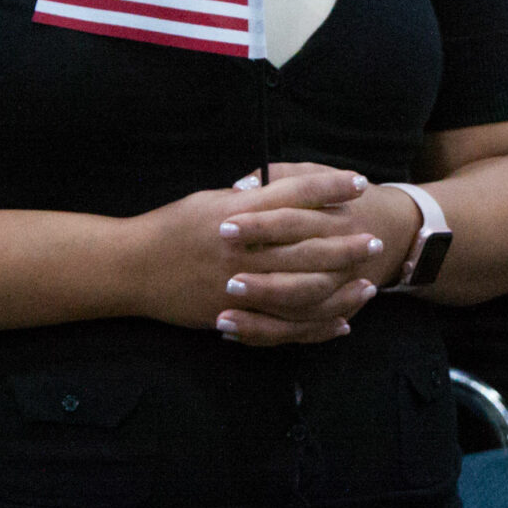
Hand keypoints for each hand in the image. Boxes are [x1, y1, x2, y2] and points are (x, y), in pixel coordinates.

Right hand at [126, 168, 387, 346]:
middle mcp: (245, 248)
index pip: (294, 193)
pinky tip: (342, 322)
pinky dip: (317, 325)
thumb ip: (247, 197)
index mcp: (239, 212)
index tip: (358, 182)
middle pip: (308, 244)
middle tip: (374, 239)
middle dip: (346, 242)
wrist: (133, 268)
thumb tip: (280, 189)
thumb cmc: (170, 227)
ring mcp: (242, 285)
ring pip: (304, 289)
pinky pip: (286, 326)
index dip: (329, 186)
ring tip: (368, 283)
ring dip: (341, 286)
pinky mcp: (238, 316)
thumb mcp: (209, 199)